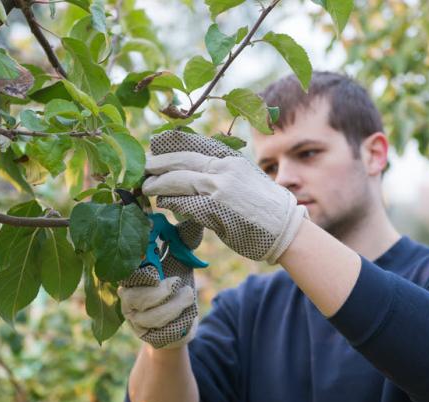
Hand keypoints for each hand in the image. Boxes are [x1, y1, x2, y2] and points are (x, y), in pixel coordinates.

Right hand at [118, 219, 202, 348]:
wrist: (180, 322)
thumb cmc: (176, 285)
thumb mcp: (181, 260)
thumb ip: (183, 239)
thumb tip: (194, 215)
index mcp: (132, 274)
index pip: (127, 272)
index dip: (140, 269)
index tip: (157, 267)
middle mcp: (127, 297)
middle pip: (134, 296)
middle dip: (160, 291)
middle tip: (177, 282)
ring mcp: (135, 319)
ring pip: (150, 316)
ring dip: (174, 306)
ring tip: (188, 296)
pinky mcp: (146, 336)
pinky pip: (161, 332)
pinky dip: (178, 322)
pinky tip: (186, 316)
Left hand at [142, 130, 307, 263]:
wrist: (285, 228)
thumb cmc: (265, 207)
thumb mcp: (245, 178)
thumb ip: (221, 172)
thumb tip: (195, 172)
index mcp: (230, 159)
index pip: (193, 145)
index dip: (170, 146)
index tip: (155, 147)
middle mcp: (223, 169)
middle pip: (180, 161)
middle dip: (158, 164)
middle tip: (143, 168)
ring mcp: (218, 189)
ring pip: (177, 180)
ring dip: (158, 184)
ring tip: (147, 187)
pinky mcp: (214, 210)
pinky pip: (184, 203)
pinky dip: (170, 201)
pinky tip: (163, 202)